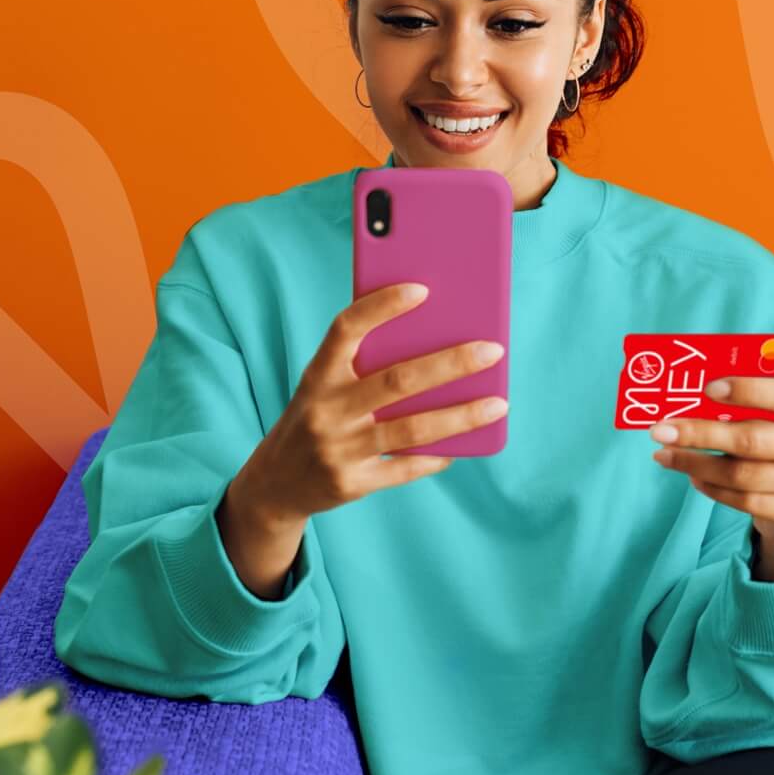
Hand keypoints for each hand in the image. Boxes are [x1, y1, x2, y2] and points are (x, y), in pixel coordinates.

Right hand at [243, 282, 506, 524]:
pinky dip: (437, 457)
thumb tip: (434, 338)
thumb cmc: (316, 416)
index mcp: (317, 376)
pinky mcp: (352, 484)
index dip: (380, 307)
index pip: (345, 330)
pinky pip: (405, 469)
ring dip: (460, 416)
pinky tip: (466, 445)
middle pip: (396, 381)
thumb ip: (362, 363)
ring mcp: (338, 450)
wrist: (275, 483)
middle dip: (450, 364)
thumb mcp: (323, 385)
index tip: (422, 289)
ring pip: (411, 429)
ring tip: (498, 403)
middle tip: (493, 350)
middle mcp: (325, 411)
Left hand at [649, 376, 773, 572]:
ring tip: (665, 455)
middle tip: (660, 431)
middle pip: (752, 440)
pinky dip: (712, 489)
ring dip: (695, 464)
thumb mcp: (773, 423)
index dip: (748, 389)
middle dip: (700, 434)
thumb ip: (743, 409)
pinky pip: (745, 502)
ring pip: (742, 475)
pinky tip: (692, 478)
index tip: (707, 388)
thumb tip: (686, 398)